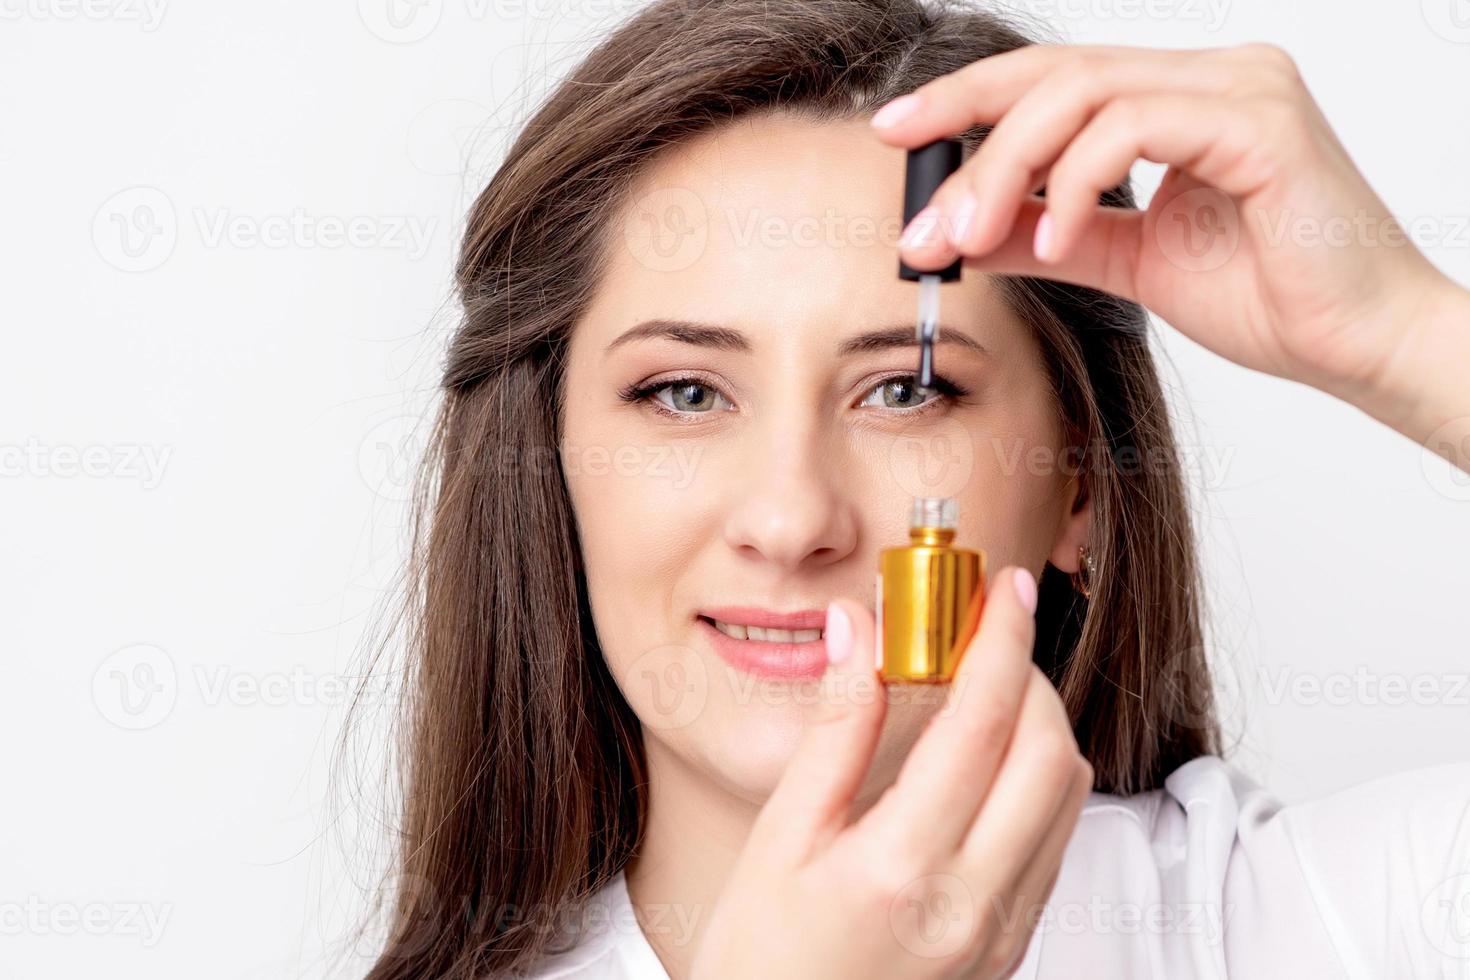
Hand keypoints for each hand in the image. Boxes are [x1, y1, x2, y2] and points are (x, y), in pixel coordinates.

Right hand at [688, 568, 1091, 979]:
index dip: (999, 642)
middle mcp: (970, 905)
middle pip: (1049, 754)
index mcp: (900, 868)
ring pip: (1068, 798)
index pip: (982, 726)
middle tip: (987, 637)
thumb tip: (860, 632)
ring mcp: (1000, 933)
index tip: (1000, 591)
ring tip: (986, 695)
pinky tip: (987, 768)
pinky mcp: (1011, 949)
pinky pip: (1054, 845)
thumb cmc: (761, 959)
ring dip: (1041, 728)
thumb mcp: (780, 839)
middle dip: (1031, 676)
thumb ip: (835, 730)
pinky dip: (1038, 785)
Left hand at [874, 44, 1469, 441]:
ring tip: (972, 238)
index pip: (1054, 79)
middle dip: (969, 135)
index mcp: (1181, 98)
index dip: (968, 101)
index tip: (898, 136)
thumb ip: (1055, 234)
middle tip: (923, 211)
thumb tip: (972, 230)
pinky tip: (1052, 236)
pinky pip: (1134, 127)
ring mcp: (1240, 86)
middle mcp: (1211, 74)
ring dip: (1008, 169)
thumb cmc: (1269, 296)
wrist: (1355, 343)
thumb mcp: (1129, 260)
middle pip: (1055, 75)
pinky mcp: (1260, 120)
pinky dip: (1076, 182)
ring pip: (1082, 94)